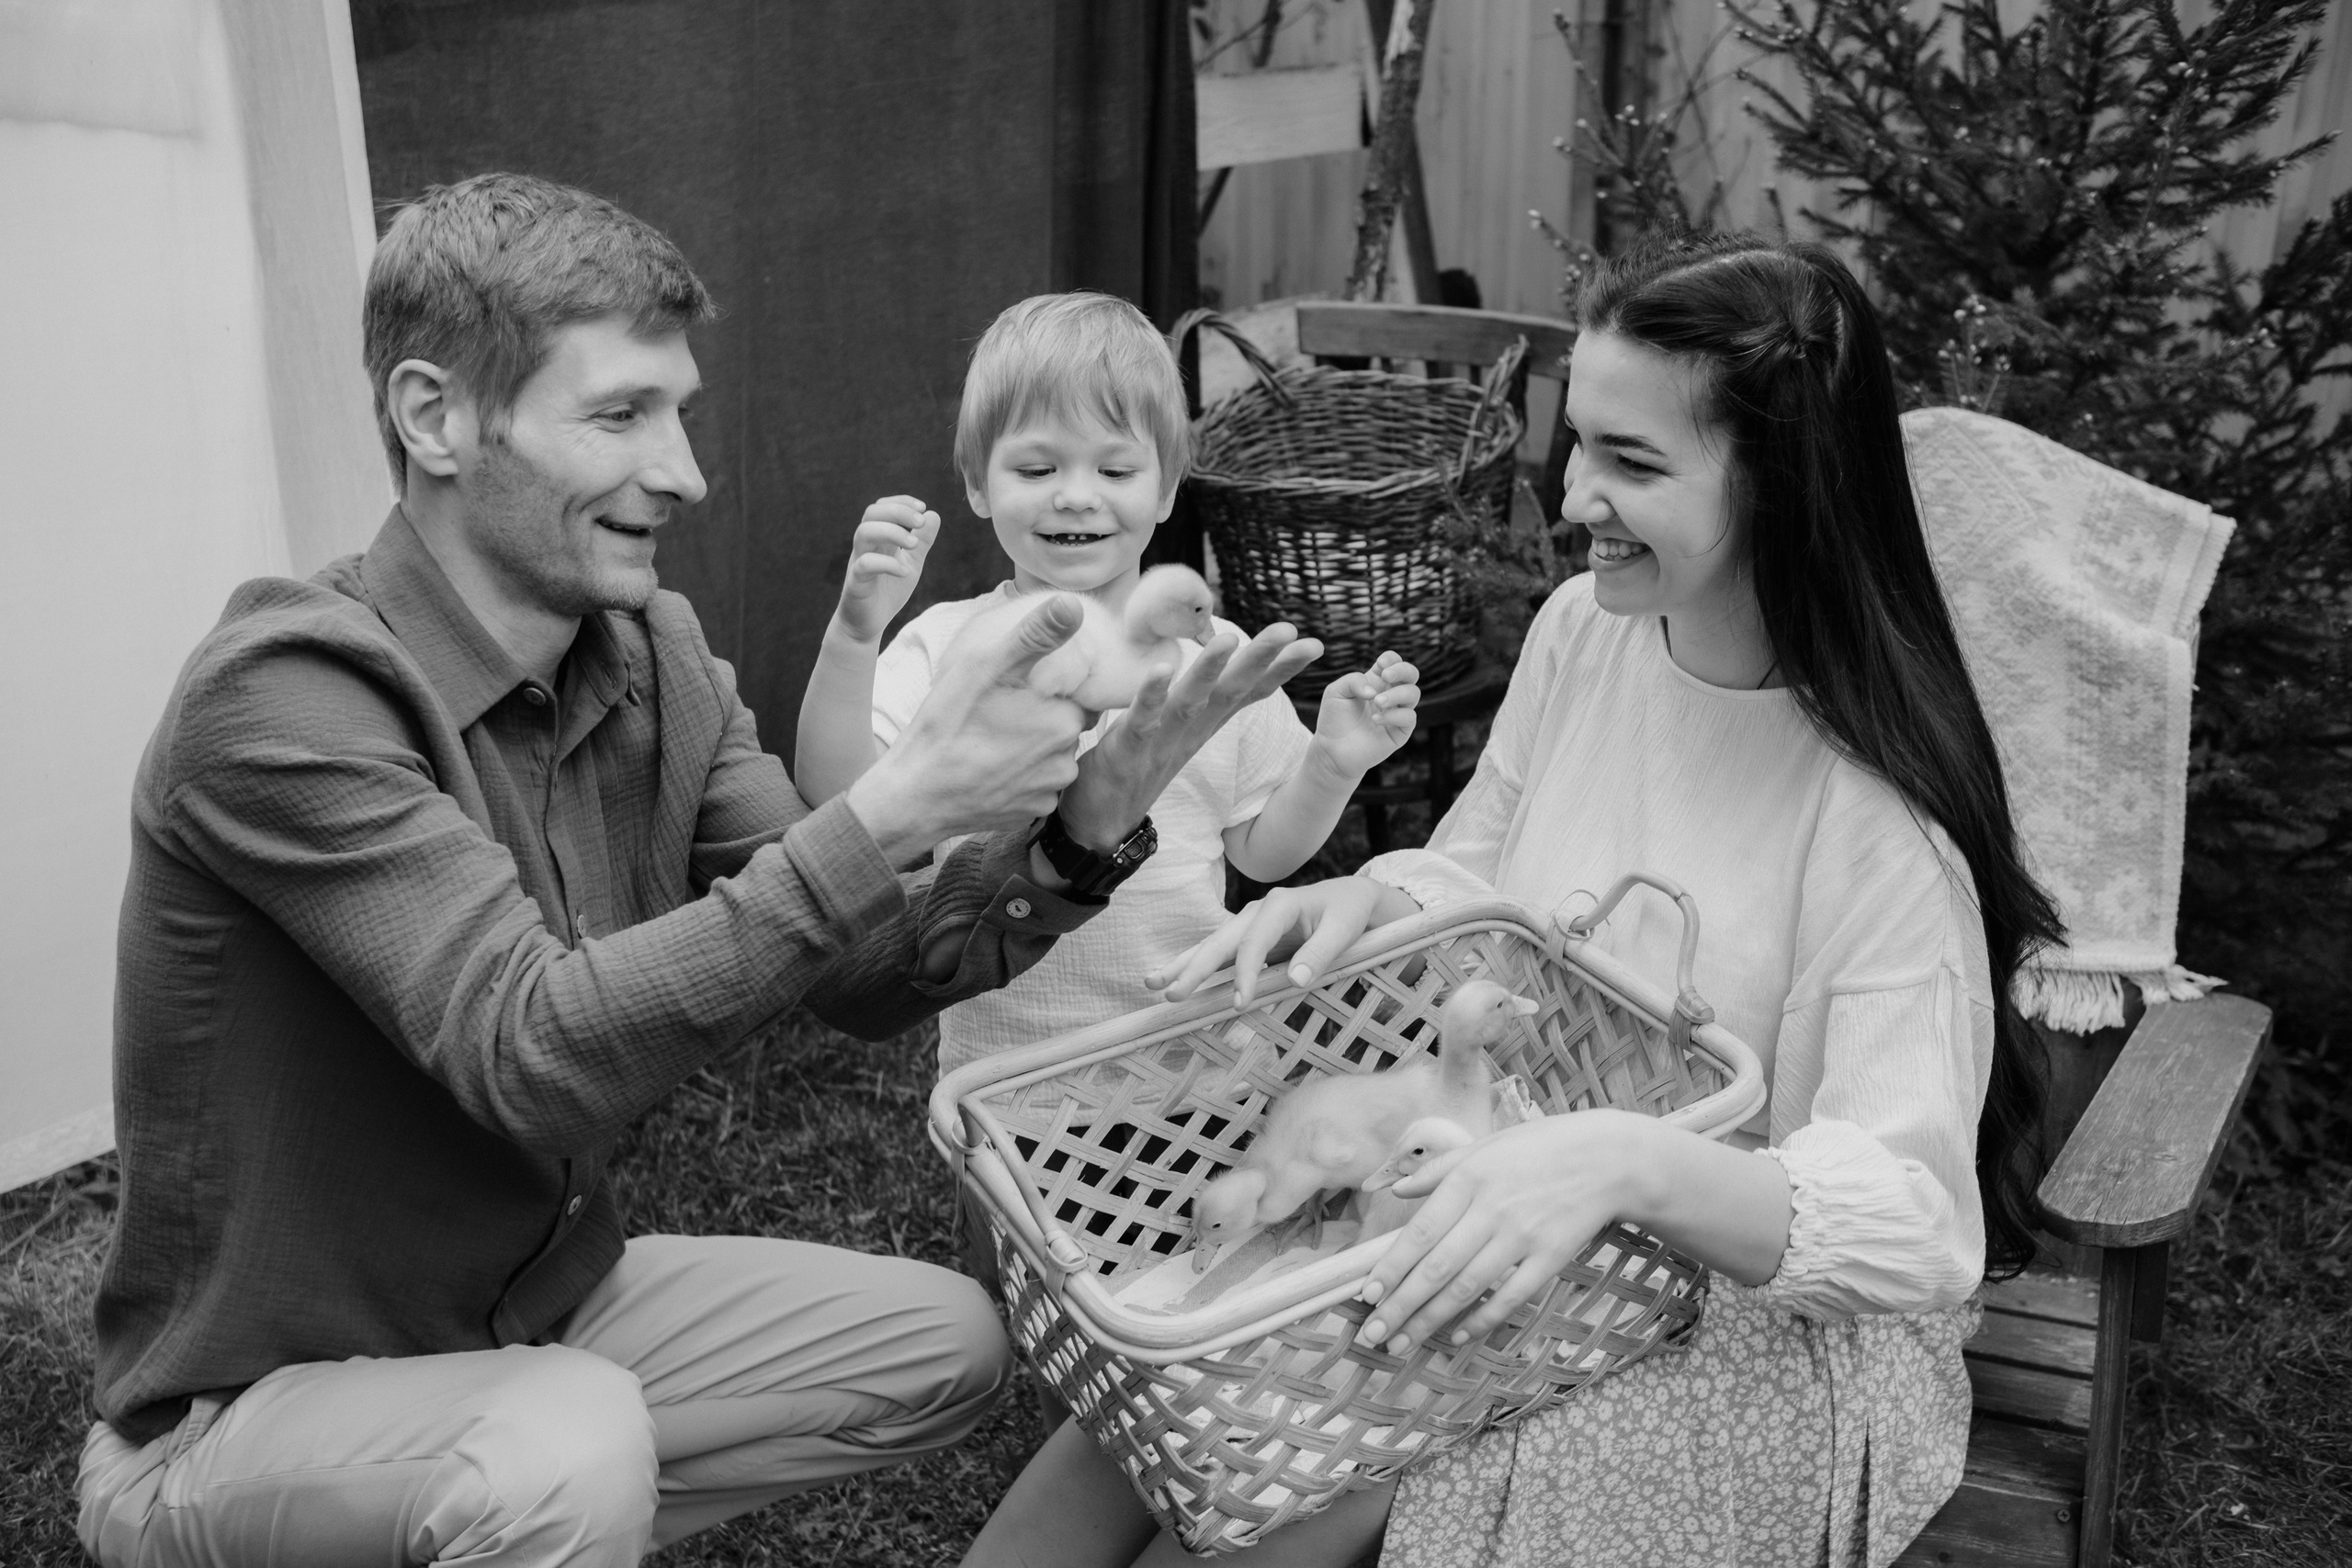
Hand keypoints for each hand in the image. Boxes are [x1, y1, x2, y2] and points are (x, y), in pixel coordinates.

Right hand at [834, 496, 938, 643]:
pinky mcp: (856, 583)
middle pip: (872, 513)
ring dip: (892, 532)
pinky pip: (864, 564)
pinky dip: (886, 563)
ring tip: (913, 544)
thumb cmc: (888, 591)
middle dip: (897, 511)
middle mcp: (866, 546)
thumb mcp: (911, 563)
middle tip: (919, 522)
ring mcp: (858, 562)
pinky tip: (904, 571)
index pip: (882, 507)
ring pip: (864, 532)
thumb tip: (933, 515)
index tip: (922, 508)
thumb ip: (922, 542)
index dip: (900, 502)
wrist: (867, 624)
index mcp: (878, 539)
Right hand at [844, 594, 1086, 862]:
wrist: (914, 797)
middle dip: (1040, 717)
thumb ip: (1035, 636)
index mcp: (1064, 720)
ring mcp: (1049, 792)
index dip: (1049, 687)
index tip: (1017, 689)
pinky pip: (1036, 788)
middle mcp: (1067, 760)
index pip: (1077, 693)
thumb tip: (1073, 605)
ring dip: (1031, 748)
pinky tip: (990, 769)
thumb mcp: (985, 668)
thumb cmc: (947, 727)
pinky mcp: (1032, 815)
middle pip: (1065, 725)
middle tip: (997, 713)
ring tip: (991, 741)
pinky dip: (1019, 778)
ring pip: (1051, 757)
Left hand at [1056, 621, 1322, 850]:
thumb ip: (1188, 702)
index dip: (1278, 669)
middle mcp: (1189, 733)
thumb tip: (1206, 670)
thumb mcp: (1169, 732)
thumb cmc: (1131, 771)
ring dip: (1211, 670)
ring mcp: (1160, 743)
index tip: (1312, 644)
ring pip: (1192, 702)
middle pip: (1230, 691)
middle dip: (1261, 659)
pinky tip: (1161, 669)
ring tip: (1230, 639)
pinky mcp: (1128, 751)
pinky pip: (1142, 720)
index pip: (1246, 692)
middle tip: (1289, 629)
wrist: (1098, 829)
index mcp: (1201, 725)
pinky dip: (1151, 694)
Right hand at [1144, 874, 1417, 1003]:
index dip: (1245, 973)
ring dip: (1183, 965)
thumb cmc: (1349, 913)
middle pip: (1221, 941)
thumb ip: (1322, 952)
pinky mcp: (1248, 938)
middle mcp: (1257, 911)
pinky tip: (1169, 977)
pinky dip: (1194, 965)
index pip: (1254, 942)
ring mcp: (1249, 924)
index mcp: (1280, 905)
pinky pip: (1218, 953)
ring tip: (1152, 983)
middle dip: (1195, 968)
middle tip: (1172, 995)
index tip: (1238, 1004)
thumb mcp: (1346, 929)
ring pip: (1211, 945)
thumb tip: (1294, 980)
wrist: (1350, 899)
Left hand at [1311, 651, 1419, 776]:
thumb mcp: (1336, 692)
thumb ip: (1353, 681)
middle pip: (1411, 674)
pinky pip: (1409, 717)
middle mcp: (1390, 694)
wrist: (1332, 750)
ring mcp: (1397, 712)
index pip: (1394, 662)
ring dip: (1397, 693)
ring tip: (1377, 702)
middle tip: (1386, 676)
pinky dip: (1394, 715)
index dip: (1391, 659)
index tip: (1381, 664)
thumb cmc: (1334, 719)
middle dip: (1403, 670)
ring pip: (1413, 693)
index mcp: (1376, 681)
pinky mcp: (1400, 731)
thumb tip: (1374, 691)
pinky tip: (1375, 720)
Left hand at [1354, 1110, 1655, 1353]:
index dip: (1391, 1267)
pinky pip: (1511, 1297)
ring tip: (1402, 1342)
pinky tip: (1457, 1336)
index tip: (1366, 1295)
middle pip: (1437, 1267)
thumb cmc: (1537, 1149)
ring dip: (1430, 1320)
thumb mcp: (1483, 1147)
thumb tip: (1395, 1190)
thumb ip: (1437, 1171)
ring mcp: (1522, 1236)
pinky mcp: (1550, 1258)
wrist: (1605, 1159)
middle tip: (1373, 1333)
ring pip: (1467, 1287)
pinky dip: (1482, 1319)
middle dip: (1401, 1305)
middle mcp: (1491, 1210)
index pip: (1419, 1233)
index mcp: (1468, 1180)